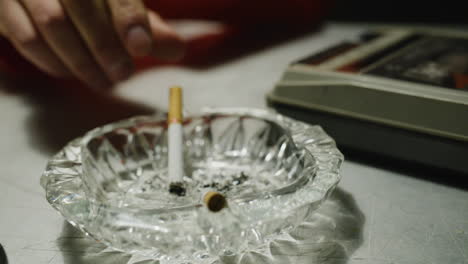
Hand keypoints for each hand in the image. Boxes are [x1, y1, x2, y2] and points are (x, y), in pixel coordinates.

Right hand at [0, 0, 184, 88]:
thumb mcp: (115, 3)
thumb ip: (143, 24)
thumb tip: (177, 49)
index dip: (128, 18)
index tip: (142, 47)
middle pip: (79, 6)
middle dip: (105, 46)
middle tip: (123, 74)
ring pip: (51, 23)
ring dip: (80, 60)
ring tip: (104, 81)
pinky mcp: (1, 7)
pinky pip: (25, 37)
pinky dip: (50, 61)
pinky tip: (70, 72)